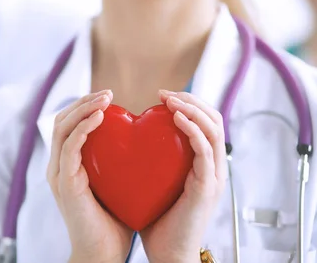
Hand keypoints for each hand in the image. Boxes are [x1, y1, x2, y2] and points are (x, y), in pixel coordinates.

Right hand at [48, 90, 133, 262]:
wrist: (103, 254)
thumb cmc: (114, 222)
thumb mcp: (118, 183)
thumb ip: (120, 163)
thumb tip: (143, 143)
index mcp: (69, 165)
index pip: (69, 125)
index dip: (85, 106)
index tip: (109, 97)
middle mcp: (59, 166)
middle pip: (62, 120)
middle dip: (83, 101)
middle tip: (108, 93)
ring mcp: (59, 173)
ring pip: (62, 127)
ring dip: (83, 108)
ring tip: (105, 99)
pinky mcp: (64, 182)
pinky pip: (70, 147)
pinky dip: (83, 128)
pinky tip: (101, 117)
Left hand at [140, 90, 226, 262]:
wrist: (167, 255)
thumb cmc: (156, 221)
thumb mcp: (153, 182)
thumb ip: (149, 161)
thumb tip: (125, 140)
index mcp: (200, 165)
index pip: (204, 122)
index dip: (186, 103)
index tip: (161, 95)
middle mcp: (212, 167)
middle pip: (214, 119)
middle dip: (190, 99)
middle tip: (164, 93)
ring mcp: (213, 176)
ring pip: (214, 129)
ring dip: (193, 108)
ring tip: (170, 99)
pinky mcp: (207, 187)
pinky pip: (205, 150)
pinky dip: (193, 129)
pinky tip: (175, 118)